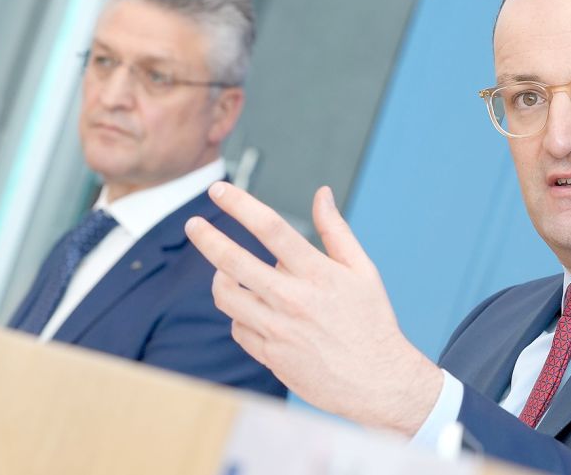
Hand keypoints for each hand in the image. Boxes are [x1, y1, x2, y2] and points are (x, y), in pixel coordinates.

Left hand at [185, 182, 442, 434]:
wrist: (377, 381)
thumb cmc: (372, 321)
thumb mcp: (363, 270)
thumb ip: (336, 230)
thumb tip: (322, 193)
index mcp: (318, 273)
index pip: (270, 228)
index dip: (239, 204)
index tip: (218, 189)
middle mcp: (294, 299)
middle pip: (234, 261)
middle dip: (207, 237)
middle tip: (193, 225)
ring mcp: (278, 330)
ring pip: (227, 296)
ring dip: (219, 278)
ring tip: (224, 270)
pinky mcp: (270, 355)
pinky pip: (237, 327)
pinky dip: (238, 314)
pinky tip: (250, 308)